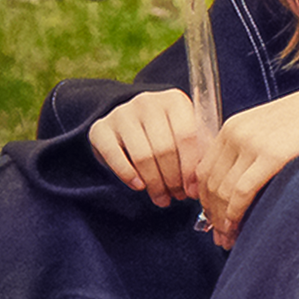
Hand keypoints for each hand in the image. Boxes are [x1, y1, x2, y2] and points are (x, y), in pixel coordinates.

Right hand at [89, 88, 204, 207]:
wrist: (129, 121)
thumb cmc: (166, 131)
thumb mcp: (186, 134)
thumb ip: (198, 153)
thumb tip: (198, 185)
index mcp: (175, 100)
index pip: (187, 136)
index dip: (191, 168)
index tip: (193, 190)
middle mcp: (147, 102)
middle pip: (164, 148)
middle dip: (173, 179)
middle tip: (177, 196)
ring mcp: (122, 113)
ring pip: (142, 156)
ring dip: (154, 183)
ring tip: (162, 198)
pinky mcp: (100, 129)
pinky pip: (115, 157)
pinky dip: (128, 176)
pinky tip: (139, 187)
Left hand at [196, 82, 298, 248]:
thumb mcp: (276, 132)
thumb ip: (255, 151)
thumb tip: (240, 183)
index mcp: (235, 126)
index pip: (205, 170)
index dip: (206, 201)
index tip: (214, 222)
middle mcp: (237, 132)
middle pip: (210, 184)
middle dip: (213, 215)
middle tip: (221, 238)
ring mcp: (252, 141)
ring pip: (222, 191)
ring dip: (223, 220)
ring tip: (231, 239)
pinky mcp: (270, 153)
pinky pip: (241, 192)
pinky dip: (235, 214)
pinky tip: (240, 228)